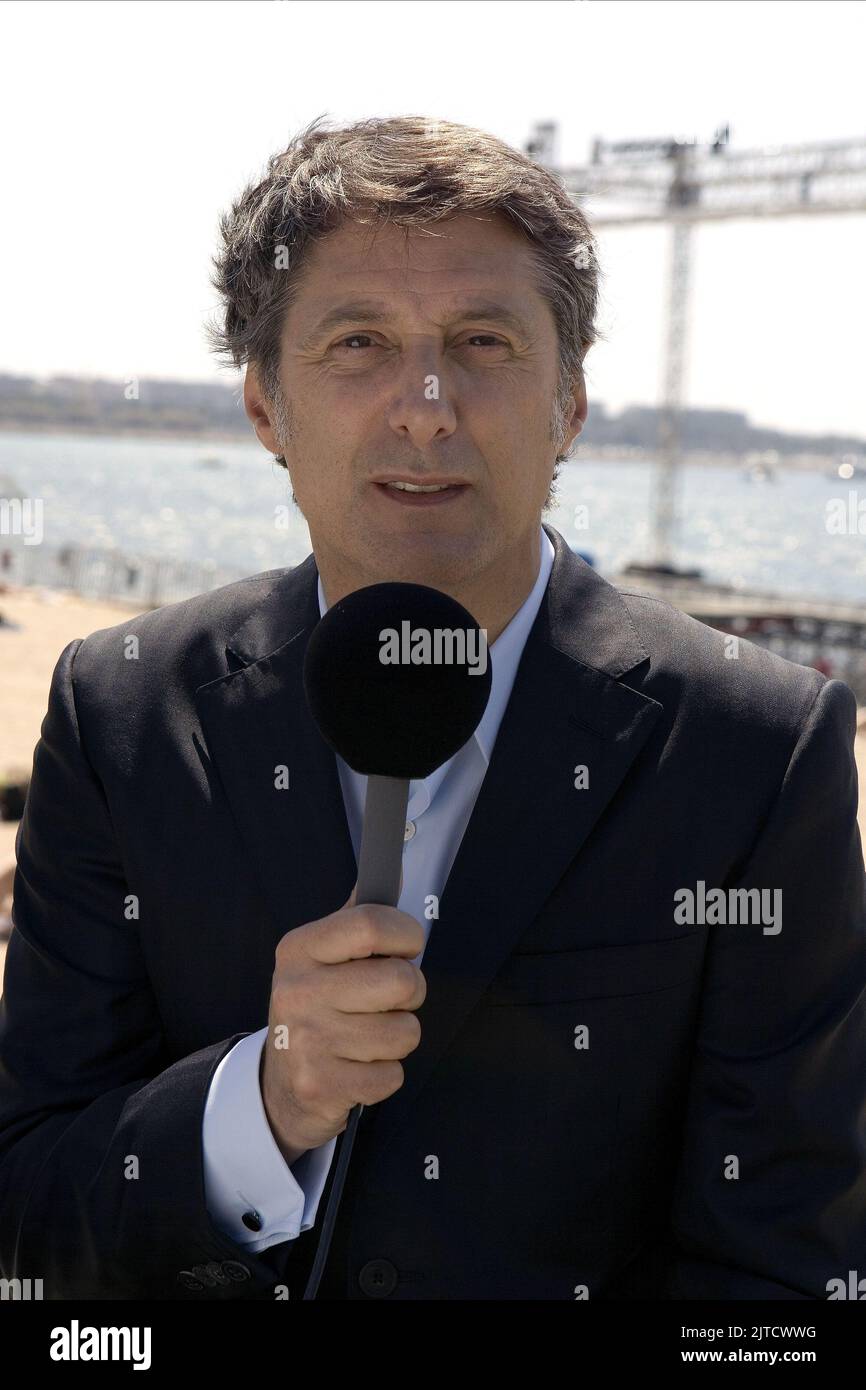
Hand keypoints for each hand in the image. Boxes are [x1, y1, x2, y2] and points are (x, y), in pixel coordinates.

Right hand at [260, 883, 425, 1165]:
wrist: (281, 1082)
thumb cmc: (318, 1007)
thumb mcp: (324, 955)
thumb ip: (358, 917)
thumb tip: (394, 872)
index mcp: (301, 948)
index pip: (372, 923)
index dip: (406, 934)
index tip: (407, 946)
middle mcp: (298, 990)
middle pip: (401, 980)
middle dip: (410, 992)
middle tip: (390, 998)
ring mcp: (307, 1041)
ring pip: (405, 1032)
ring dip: (398, 1036)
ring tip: (370, 1034)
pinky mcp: (321, 1085)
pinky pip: (393, 1075)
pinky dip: (386, 1074)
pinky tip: (360, 1065)